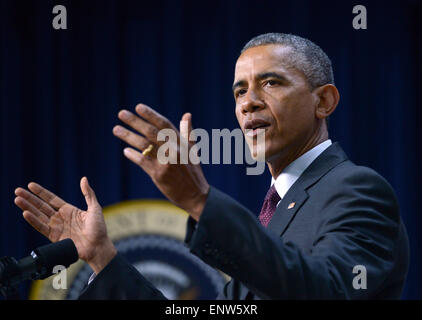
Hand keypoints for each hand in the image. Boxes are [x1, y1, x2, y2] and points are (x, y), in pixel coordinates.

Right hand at [14, 177, 116, 273]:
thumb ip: (88, 194)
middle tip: (18, 191)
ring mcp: (56, 227)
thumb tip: (84, 179)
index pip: (51, 199)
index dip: (41, 192)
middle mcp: (60, 218)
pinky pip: (42, 227)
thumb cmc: (99, 229)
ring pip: (38, 215)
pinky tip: (26, 213)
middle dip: (29, 198)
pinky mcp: (54, 237)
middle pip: (41, 206)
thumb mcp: (94, 208)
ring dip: (28, 207)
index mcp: (68, 210)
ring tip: (17, 200)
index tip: (31, 185)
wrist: (98, 246)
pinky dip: (33, 220)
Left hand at [113, 104, 209, 220]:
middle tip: (121, 114)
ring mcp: (167, 161)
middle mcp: (175, 149)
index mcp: (181, 142)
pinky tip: (126, 151)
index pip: (164, 124)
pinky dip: (134, 155)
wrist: (196, 195)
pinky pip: (143, 162)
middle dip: (135, 122)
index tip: (138, 107)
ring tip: (116, 129)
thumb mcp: (192, 150)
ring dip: (129, 136)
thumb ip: (188, 132)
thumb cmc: (193, 172)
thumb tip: (187, 115)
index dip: (151, 115)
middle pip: (152, 132)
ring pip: (144, 145)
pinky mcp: (160, 174)